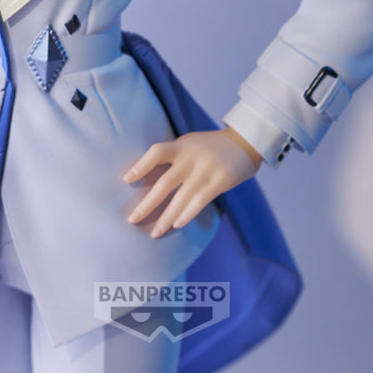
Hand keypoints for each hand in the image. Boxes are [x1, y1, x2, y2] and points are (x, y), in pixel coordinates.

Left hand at [123, 128, 261, 238]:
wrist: (246, 140)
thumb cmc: (212, 146)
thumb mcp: (190, 143)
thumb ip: (174, 155)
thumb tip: (150, 175)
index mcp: (181, 146)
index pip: (157, 152)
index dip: (141, 165)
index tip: (126, 180)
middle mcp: (191, 157)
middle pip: (164, 182)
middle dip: (147, 204)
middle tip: (132, 219)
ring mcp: (206, 169)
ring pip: (181, 197)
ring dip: (166, 217)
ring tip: (155, 232)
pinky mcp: (221, 180)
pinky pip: (201, 200)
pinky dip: (188, 213)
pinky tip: (178, 224)